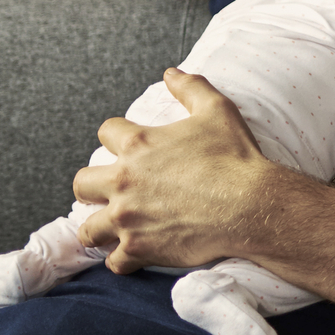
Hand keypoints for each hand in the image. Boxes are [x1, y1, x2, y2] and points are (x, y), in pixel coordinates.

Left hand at [74, 68, 279, 272]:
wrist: (252, 205)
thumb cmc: (236, 158)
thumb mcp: (218, 111)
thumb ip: (191, 88)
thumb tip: (171, 73)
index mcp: (138, 145)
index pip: (106, 133)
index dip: (118, 137)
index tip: (131, 147)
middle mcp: (123, 181)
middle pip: (82, 183)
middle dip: (94, 186)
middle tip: (115, 190)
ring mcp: (127, 218)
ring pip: (88, 229)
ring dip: (100, 227)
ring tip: (116, 228)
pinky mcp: (138, 248)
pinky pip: (114, 262)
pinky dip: (123, 259)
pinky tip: (135, 254)